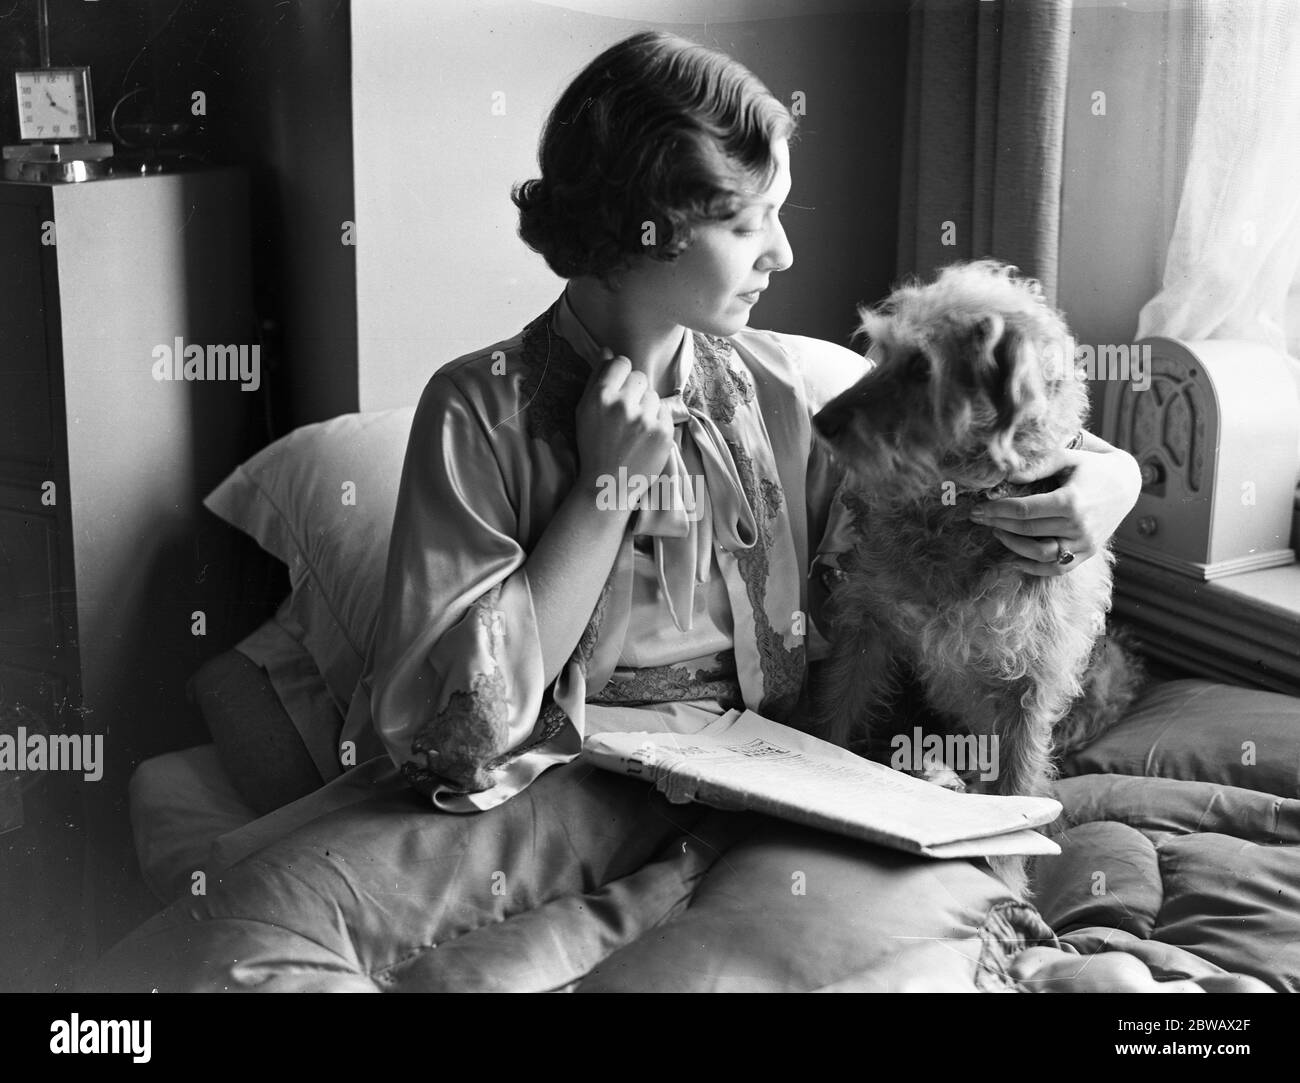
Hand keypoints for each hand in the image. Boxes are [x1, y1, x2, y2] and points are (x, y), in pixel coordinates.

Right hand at [573, 348, 675, 491]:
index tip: (619, 390)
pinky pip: (664, 411)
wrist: (608, 484)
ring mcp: (645, 419)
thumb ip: (597, 379)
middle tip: (626, 414)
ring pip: (653, 394)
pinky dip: (657, 421)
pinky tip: (644, 436)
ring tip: (634, 428)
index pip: (622, 363)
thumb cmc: (593, 446)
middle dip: (635, 391)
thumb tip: (607, 351)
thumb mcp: (585, 411)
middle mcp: (622, 404)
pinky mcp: (662, 431)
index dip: (621, 375)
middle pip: (640, 377)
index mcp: (600, 396)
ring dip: (646, 407)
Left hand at [969, 440, 1140, 575]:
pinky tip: (1014, 558)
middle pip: (1027, 530)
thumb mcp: (1067, 457)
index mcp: (1071, 501)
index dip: (996, 510)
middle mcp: (1079, 526)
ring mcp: (1085, 543)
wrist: (1127, 483)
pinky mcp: (1088, 553)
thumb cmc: (1092, 466)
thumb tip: (1004, 476)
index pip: (1023, 510)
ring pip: (1040, 554)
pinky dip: (1034, 568)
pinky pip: (1057, 569)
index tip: (977, 507)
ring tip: (997, 531)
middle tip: (978, 517)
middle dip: (998, 524)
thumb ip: (1036, 466)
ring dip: (1013, 545)